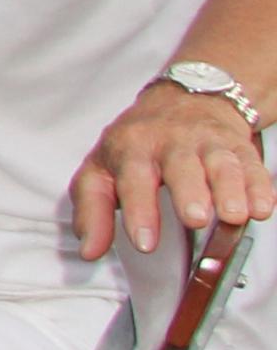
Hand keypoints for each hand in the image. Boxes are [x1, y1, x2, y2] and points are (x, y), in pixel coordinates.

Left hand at [75, 79, 276, 258]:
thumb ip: (92, 212)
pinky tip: (261, 207)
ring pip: (221, 163)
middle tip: (195, 219)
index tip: (145, 243)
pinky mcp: (238, 146)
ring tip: (233, 216)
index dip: (139, 211)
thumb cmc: (137, 143)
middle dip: (190, 193)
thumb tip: (90, 251)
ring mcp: (207, 141)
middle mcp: (170, 141)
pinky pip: (251, 165)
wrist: (183, 99)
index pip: (133, 179)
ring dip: (230, 190)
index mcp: (131, 148)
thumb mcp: (100, 171)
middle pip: (181, 166)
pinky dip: (258, 186)